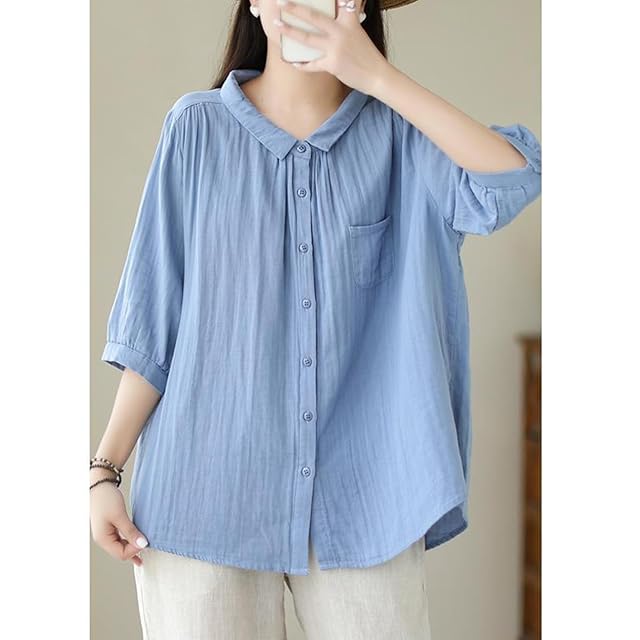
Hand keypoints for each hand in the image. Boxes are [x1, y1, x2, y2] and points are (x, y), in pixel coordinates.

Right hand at [90, 477, 147, 565]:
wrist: (99, 484)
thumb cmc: (106, 499)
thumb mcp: (120, 516)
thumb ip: (130, 531)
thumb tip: (142, 545)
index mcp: (103, 539)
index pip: (121, 554)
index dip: (135, 550)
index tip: (146, 541)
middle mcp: (103, 539)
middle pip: (121, 552)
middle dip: (135, 549)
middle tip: (149, 544)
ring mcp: (106, 534)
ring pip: (121, 546)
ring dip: (133, 545)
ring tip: (146, 545)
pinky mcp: (110, 527)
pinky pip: (121, 538)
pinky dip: (130, 540)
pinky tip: (138, 543)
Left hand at [274, 0, 391, 95]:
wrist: (377, 75)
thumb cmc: (366, 55)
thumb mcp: (358, 32)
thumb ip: (346, 21)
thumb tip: (337, 12)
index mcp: (349, 21)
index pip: (341, 1)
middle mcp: (341, 32)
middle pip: (314, 17)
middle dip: (295, 8)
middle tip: (281, 1)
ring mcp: (336, 48)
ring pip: (307, 39)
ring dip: (290, 31)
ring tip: (277, 24)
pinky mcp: (332, 64)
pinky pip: (312, 64)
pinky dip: (301, 64)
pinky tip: (292, 61)